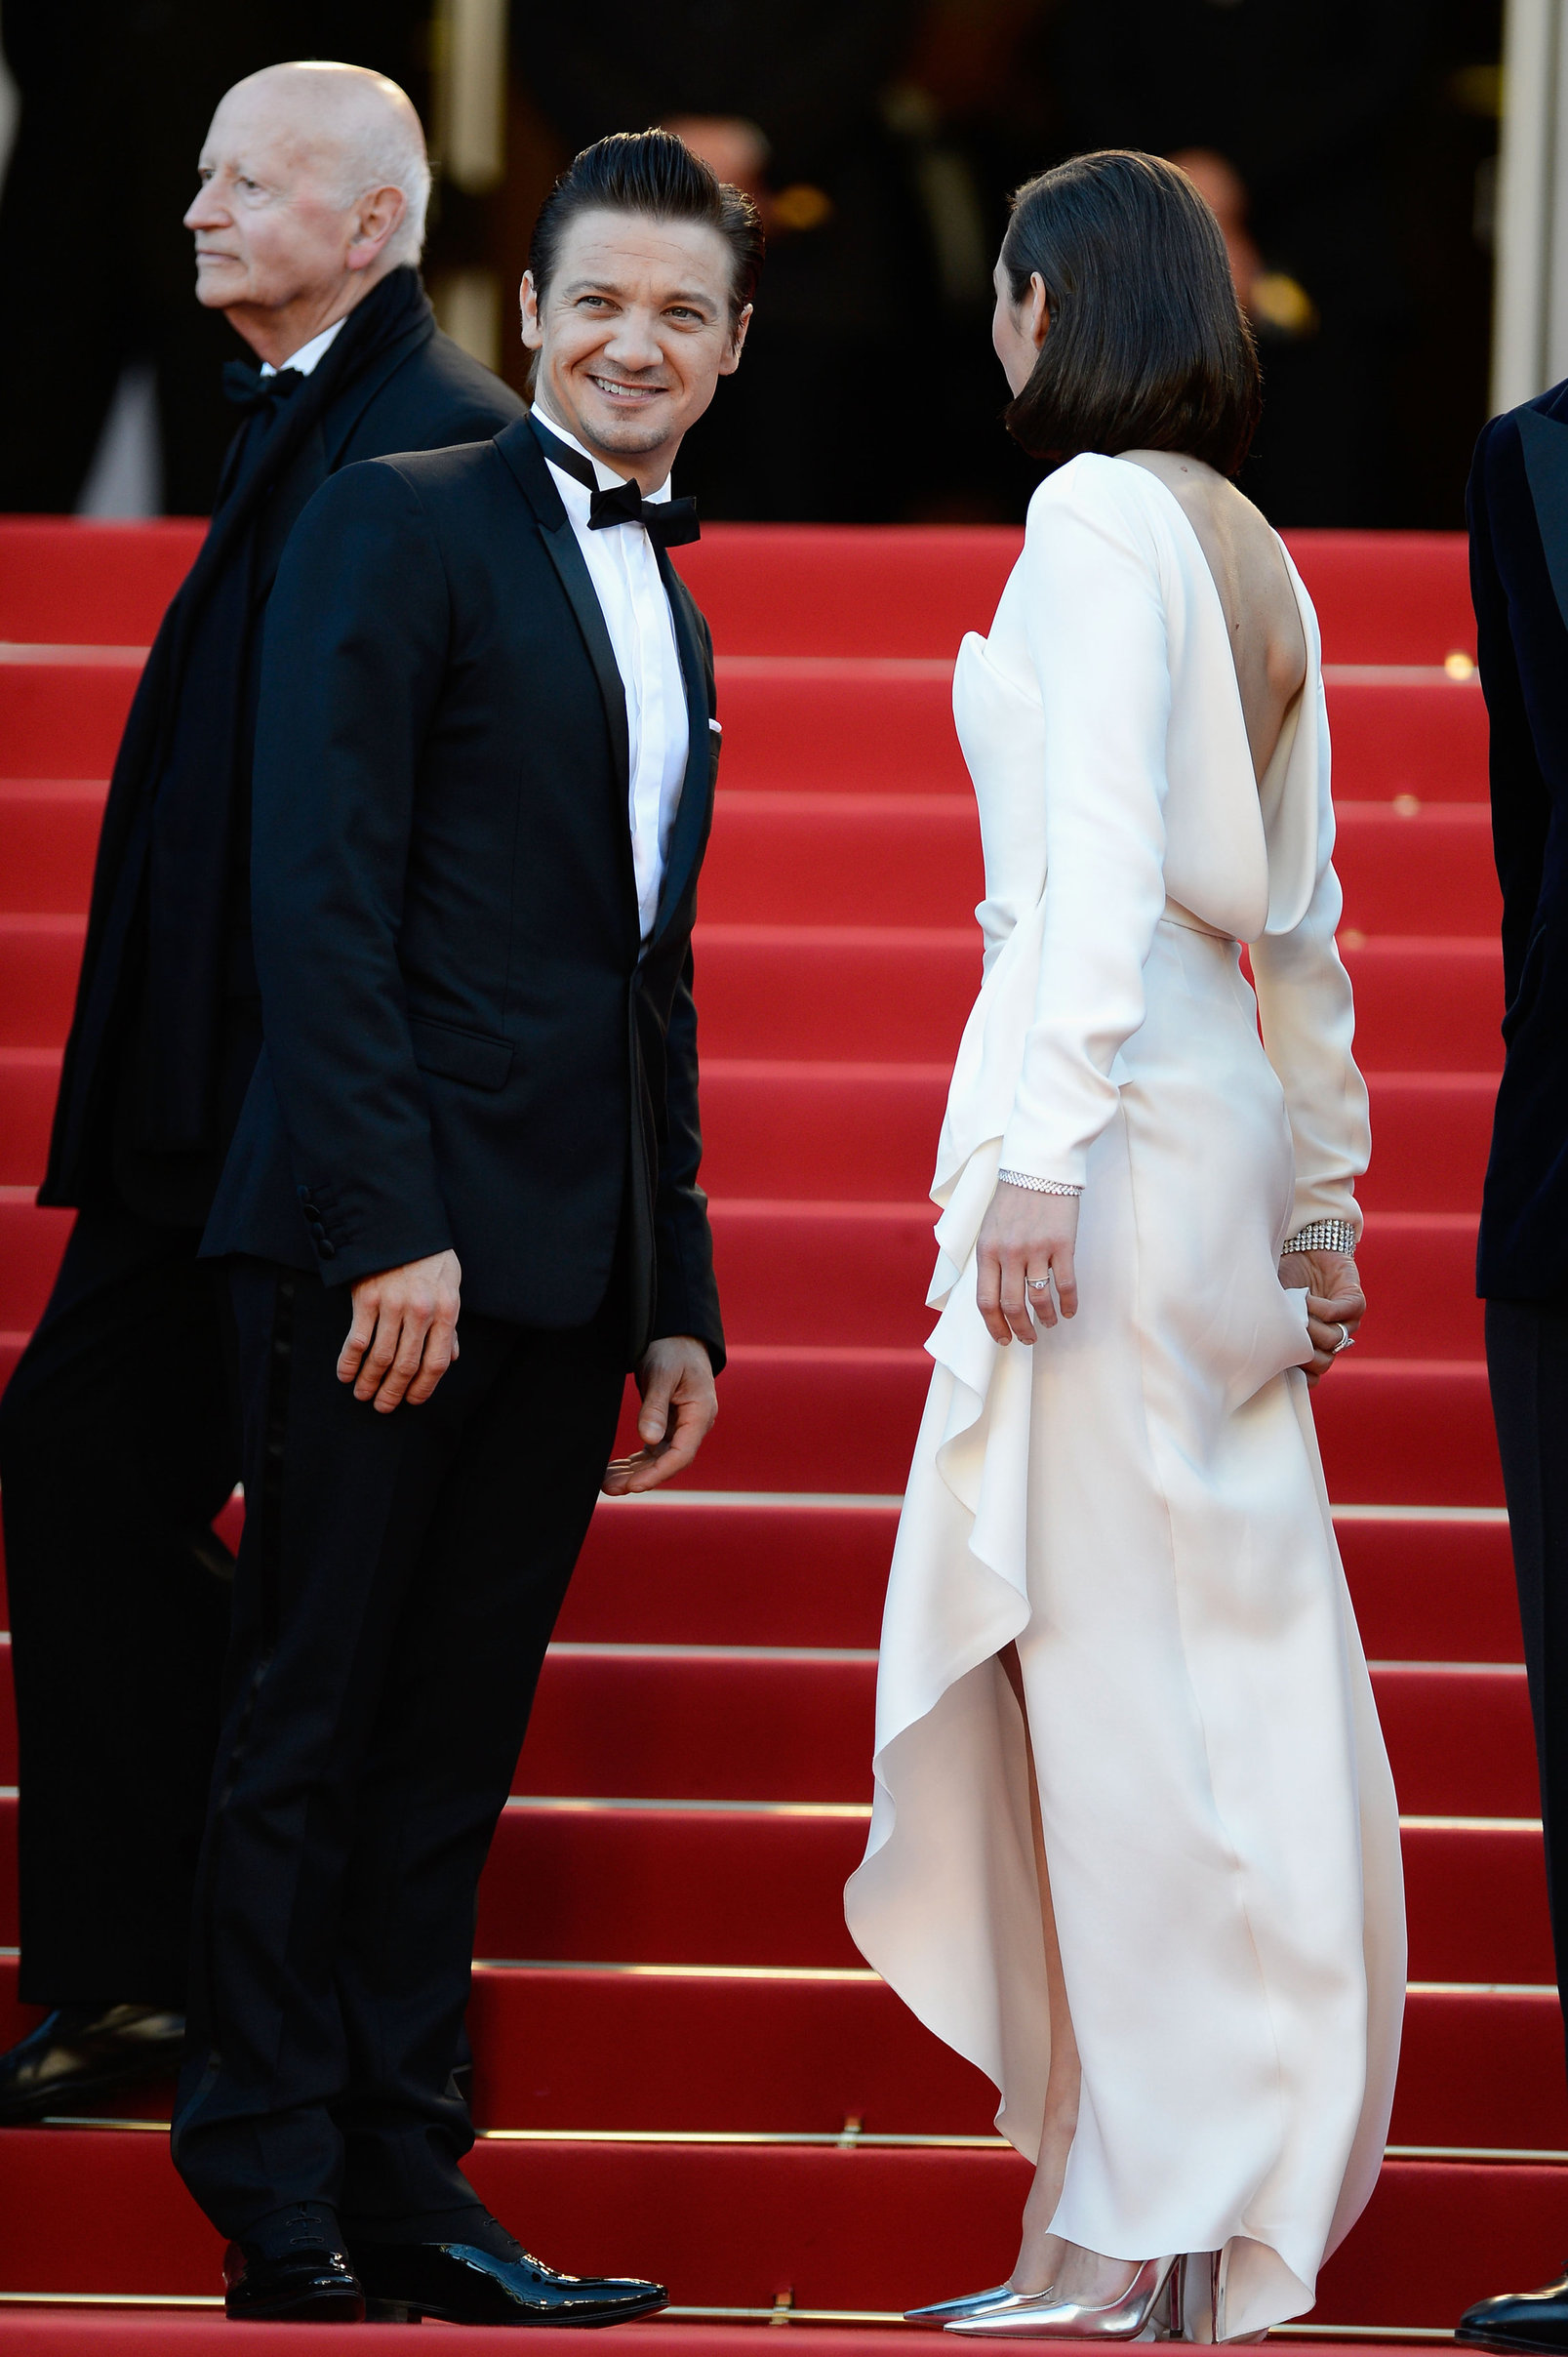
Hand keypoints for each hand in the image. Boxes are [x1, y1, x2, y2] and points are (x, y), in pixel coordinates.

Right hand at [337, 1249, 461, 1411]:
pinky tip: (345, 1374)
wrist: (400, 1224)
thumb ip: (449, 1324)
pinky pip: (356, 1339)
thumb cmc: (428, 1257)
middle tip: (384, 1406)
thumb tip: (450, 1357)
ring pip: (380, 1356)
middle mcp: (420, 1310)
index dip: (424, 1387)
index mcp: (445, 1309)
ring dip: (370, 1381)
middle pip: (407, 1364)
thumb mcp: (450, 1285)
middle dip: (394, 1391)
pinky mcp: (366, 1297)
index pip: (437, 1361)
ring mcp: (392, 1304)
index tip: (412, 1400)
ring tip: (363, 1395)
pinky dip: (349, 1362)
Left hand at [601, 1336, 717, 1493]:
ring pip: (659, 1459)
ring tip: (608, 1484)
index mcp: (700, 1413)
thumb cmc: (673, 1349)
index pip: (681, 1454)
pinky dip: (635, 1462)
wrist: (678, 1335)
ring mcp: (682, 1426)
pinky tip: (615, 1470)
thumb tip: (648, 1439)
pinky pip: (653, 1450)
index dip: (657, 1473)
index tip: (633, 1485)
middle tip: (611, 1488)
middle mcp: (694, 1424)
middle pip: (669, 1461)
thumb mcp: (663, 1372)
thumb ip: (655, 1406)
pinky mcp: (669, 1424)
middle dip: (641, 1478)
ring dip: (635, 1473)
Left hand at [976, 1182, 1079, 1346]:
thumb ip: (991, 1259)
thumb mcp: (990, 1228)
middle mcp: (1009, 1253)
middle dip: (1020, 1329)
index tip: (1003, 1338)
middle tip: (1028, 1338)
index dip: (994, 1325)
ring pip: (1039, 1298)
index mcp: (987, 1251)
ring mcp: (1036, 1249)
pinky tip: (1069, 1311)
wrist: (1039, 1167)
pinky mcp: (1061, 1244)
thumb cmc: (1013, 1198)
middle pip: (1012, 1305)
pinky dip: (1068, 1303)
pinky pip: (1065, 1284)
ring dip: (1045, 1318)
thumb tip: (994, 1293)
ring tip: (1050, 1323)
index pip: (986, 1300)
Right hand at [1279, 1247, 1363, 1386]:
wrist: (1304, 1248)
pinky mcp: (1355, 1302)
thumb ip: (1266, 1327)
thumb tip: (1248, 1350)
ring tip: (1294, 1309)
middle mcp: (1330, 1339)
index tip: (1278, 1363)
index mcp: (1312, 1346)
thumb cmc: (1282, 1280)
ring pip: (1332, 1340)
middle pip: (1322, 1363)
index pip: (1312, 1377)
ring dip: (1310, 1326)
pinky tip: (1305, 1296)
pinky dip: (1320, 1307)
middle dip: (1301, 1349)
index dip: (1298, 1375)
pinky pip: (1340, 1314)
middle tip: (1284, 1331)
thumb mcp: (1269, 1306)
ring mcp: (1346, 1323)